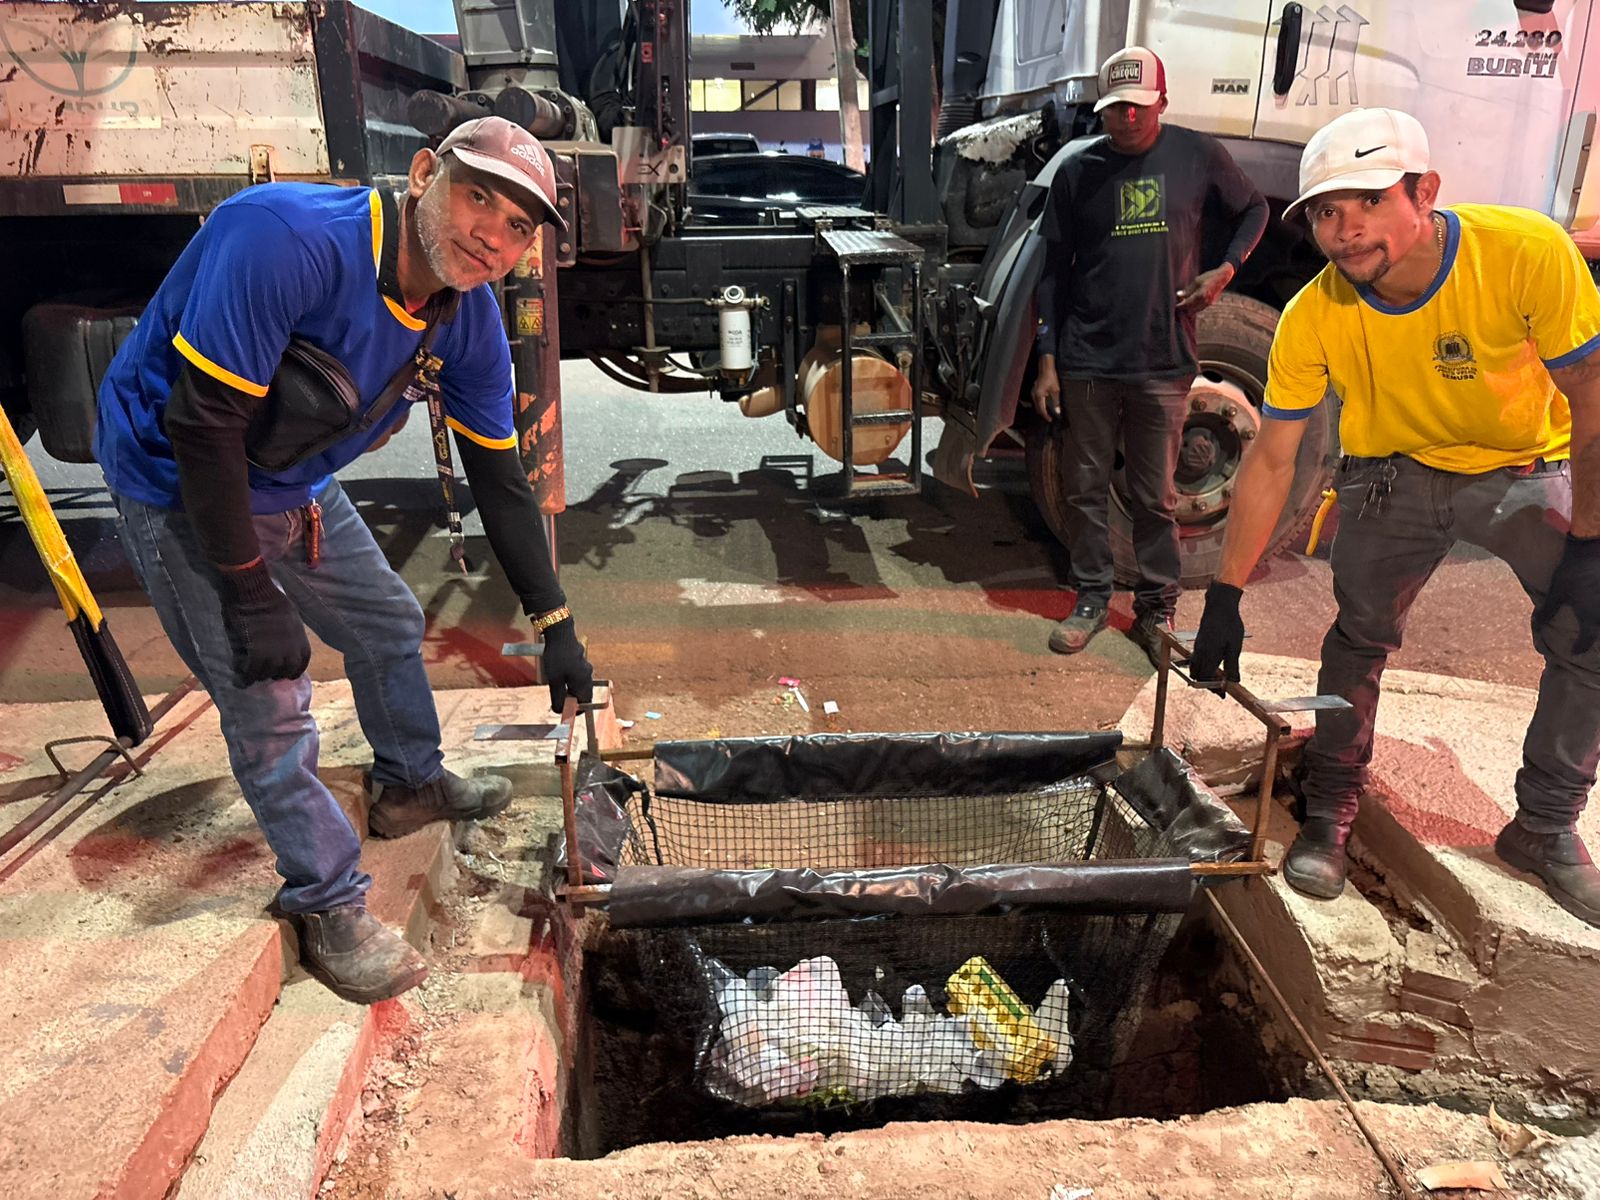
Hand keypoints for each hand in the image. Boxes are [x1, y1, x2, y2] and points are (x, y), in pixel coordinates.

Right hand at [216, 560, 311, 686]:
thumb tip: (282, 642)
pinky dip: (246, 676)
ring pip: (269, 673)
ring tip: (249, 672)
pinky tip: (240, 674)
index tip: (286, 672)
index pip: (303, 661)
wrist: (253, 590)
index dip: (294, 669)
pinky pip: (253, 671)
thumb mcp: (288, 614)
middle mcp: (292, 647)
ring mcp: (276, 651)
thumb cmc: (267, 596)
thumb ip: (288, 631)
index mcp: (300, 636)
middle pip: (288, 670)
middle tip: (264, 672)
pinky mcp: (257, 652)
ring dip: (259, 674)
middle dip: (277, 673)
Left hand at [540, 617, 594, 710]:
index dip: (576, 709)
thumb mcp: (554, 680)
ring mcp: (585, 667)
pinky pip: (577, 675)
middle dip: (572, 699)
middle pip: (583, 694)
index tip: (565, 711)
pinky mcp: (580, 660)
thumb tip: (559, 711)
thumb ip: (558, 697)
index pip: (585, 702)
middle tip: (559, 700)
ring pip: (580, 684)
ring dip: (570, 689)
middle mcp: (587, 675)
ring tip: (557, 686)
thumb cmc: (557, 657)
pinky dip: (569, 680)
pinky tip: (559, 674)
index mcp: (583, 682)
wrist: (560, 633)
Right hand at [1032, 359, 1061, 421]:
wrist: (1046, 368)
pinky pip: (1036, 400)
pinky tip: (1045, 405)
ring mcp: (1033, 392)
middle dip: (1043, 413)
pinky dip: (1040, 404)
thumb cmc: (1051, 378)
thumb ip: (1056, 402)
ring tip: (1048, 412)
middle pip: (1037, 408)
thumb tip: (1058, 411)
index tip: (1050, 420)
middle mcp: (1034, 395)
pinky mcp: (1034, 390)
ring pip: (1036, 404)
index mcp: (1039, 396)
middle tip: (1050, 417)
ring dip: (1041, 409)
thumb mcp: (1055, 391)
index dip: (1046, 416)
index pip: (1042, 410)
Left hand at [1176, 264, 1235, 311]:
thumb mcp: (1197, 280)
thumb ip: (1188, 289)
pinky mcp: (1210, 303)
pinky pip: (1200, 308)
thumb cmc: (1209, 276)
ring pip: (1195, 310)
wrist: (1223, 277)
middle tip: (1177, 307)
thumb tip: (1178, 295)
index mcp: (1201, 294)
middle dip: (1183, 309)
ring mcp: (1209, 303)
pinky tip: (1189, 306)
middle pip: (1191, 309)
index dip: (1180, 306)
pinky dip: (1194, 309)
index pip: (1188, 303)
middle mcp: (1205, 300)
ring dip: (1188, 310)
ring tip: (1182, 307)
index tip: (1175, 306)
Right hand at [1189, 582, 1243, 686]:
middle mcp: (1200, 653)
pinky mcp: (1198, 642)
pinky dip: (1201, 667)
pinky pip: (1195, 660)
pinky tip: (1212, 665)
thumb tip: (1234, 682)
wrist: (1220, 606)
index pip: (1206, 679)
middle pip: (1198, 676)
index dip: (1214, 688)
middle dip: (1207, 684)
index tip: (1223, 694)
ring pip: (1195, 668)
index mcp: (1208, 656)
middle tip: (1219, 689)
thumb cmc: (1229, 625)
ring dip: (1203, 676)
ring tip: (1215, 679)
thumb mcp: (1234, 647)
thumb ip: (1233, 666)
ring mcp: (1197, 647)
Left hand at [1535, 534, 1599, 654]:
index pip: (1587, 640)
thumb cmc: (1571, 573)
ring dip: (1596, 623)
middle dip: (1595, 637)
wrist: (1590, 550)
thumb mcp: (1556, 593)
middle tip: (1587, 639)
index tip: (1575, 651)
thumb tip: (1538, 627)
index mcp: (1590, 618)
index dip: (1580, 647)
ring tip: (1591, 622)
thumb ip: (1548, 612)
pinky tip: (1595, 605)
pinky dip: (1599, 609)